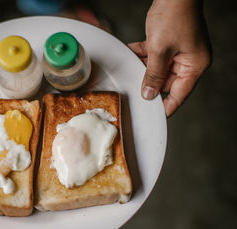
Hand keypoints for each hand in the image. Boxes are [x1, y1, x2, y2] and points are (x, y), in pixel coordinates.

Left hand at [128, 0, 211, 115]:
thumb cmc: (174, 15)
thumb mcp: (159, 50)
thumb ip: (153, 75)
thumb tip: (149, 94)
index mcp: (194, 66)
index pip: (179, 94)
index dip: (165, 106)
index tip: (153, 115)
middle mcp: (190, 60)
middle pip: (167, 82)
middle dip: (149, 81)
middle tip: (134, 84)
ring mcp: (180, 51)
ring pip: (158, 68)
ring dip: (144, 66)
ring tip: (132, 64)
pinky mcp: (171, 42)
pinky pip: (156, 55)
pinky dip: (144, 54)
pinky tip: (132, 52)